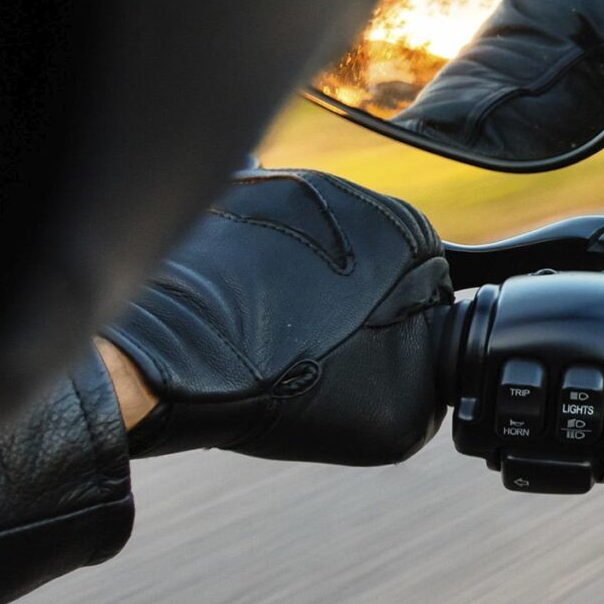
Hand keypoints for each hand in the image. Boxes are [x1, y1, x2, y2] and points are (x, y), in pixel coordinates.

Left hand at [106, 170, 450, 463]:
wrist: (170, 363)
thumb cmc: (281, 386)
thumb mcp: (398, 416)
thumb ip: (433, 388)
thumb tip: (427, 375)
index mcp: (406, 234)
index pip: (432, 285)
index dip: (405, 334)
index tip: (370, 362)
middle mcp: (350, 194)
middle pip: (374, 262)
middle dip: (356, 306)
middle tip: (324, 353)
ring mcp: (285, 187)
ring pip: (318, 250)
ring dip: (305, 289)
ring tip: (277, 336)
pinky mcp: (230, 196)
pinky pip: (265, 239)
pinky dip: (259, 275)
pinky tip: (244, 316)